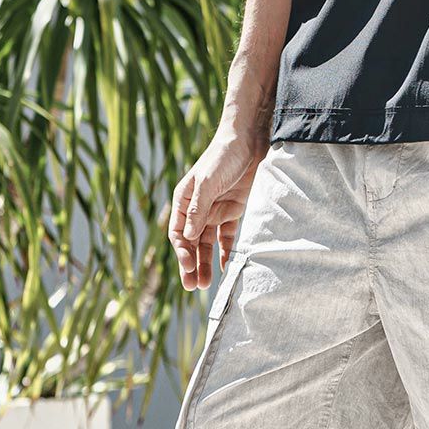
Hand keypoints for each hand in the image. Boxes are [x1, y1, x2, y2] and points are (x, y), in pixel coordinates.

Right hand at [166, 125, 267, 292]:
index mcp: (184, 200)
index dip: (181, 252)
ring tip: (205, 285)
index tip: (188, 267)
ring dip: (205, 263)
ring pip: (206, 244)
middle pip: (190, 243)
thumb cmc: (223, 156)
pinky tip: (225, 269)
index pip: (178, 233)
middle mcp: (197, 208)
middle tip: (192, 287)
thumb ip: (198, 209)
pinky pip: (226, 237)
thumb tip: (186, 238)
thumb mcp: (207, 182)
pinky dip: (225, 252)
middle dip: (190, 265)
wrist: (250, 141)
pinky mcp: (233, 212)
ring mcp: (215, 210)